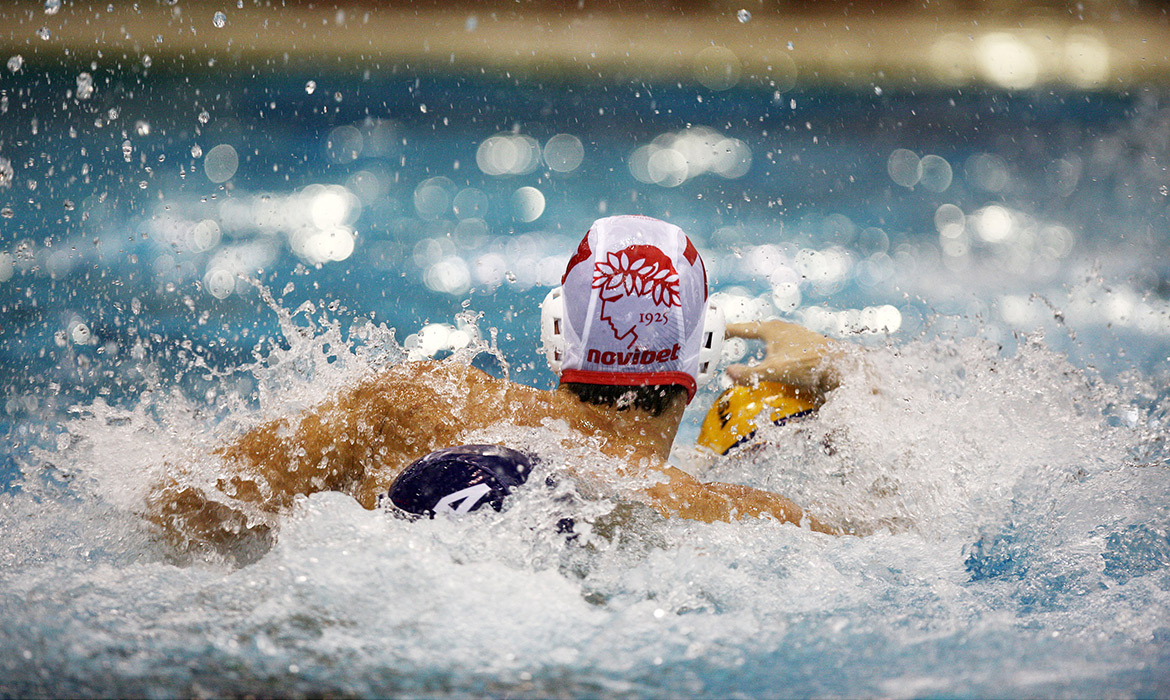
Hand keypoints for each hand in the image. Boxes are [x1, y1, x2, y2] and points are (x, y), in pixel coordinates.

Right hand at [724, 320, 840, 393]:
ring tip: (751, 354)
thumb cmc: (808, 364)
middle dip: (743, 335)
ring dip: (759, 345)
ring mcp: (795, 336)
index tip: (714, 331)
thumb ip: (749, 374)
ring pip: (771, 338)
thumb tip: (727, 374)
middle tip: (729, 340)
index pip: (742, 328)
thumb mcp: (774, 371)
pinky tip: (775, 365)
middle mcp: (783, 329)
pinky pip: (782, 347)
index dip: (726, 331)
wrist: (840, 366)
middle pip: (757, 330)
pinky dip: (773, 353)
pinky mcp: (805, 345)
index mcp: (771, 329)